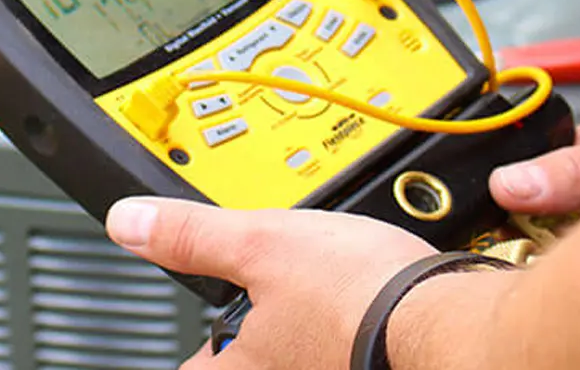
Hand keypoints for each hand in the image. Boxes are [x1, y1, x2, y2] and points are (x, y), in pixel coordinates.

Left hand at [104, 197, 465, 367]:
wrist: (449, 321)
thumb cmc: (360, 296)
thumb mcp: (263, 242)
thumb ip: (192, 236)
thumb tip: (130, 223)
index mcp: (242, 368)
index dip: (187, 354)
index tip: (185, 348)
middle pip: (241, 368)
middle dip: (242, 343)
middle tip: (252, 308)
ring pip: (297, 359)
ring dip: (298, 339)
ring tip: (311, 300)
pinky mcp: (372, 368)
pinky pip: (340, 359)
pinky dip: (342, 340)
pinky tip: (359, 311)